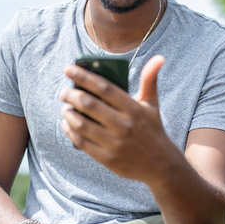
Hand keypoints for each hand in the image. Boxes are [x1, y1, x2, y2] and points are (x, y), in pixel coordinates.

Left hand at [60, 55, 176, 181]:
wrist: (161, 165)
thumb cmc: (152, 129)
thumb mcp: (152, 105)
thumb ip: (149, 80)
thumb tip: (158, 58)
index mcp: (134, 109)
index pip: (104, 88)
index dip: (84, 76)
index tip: (68, 69)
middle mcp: (124, 125)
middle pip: (89, 105)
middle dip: (71, 95)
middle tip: (63, 92)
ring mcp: (115, 143)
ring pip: (82, 124)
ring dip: (68, 114)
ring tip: (64, 108)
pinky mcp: (108, 159)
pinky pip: (82, 142)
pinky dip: (70, 131)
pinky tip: (67, 124)